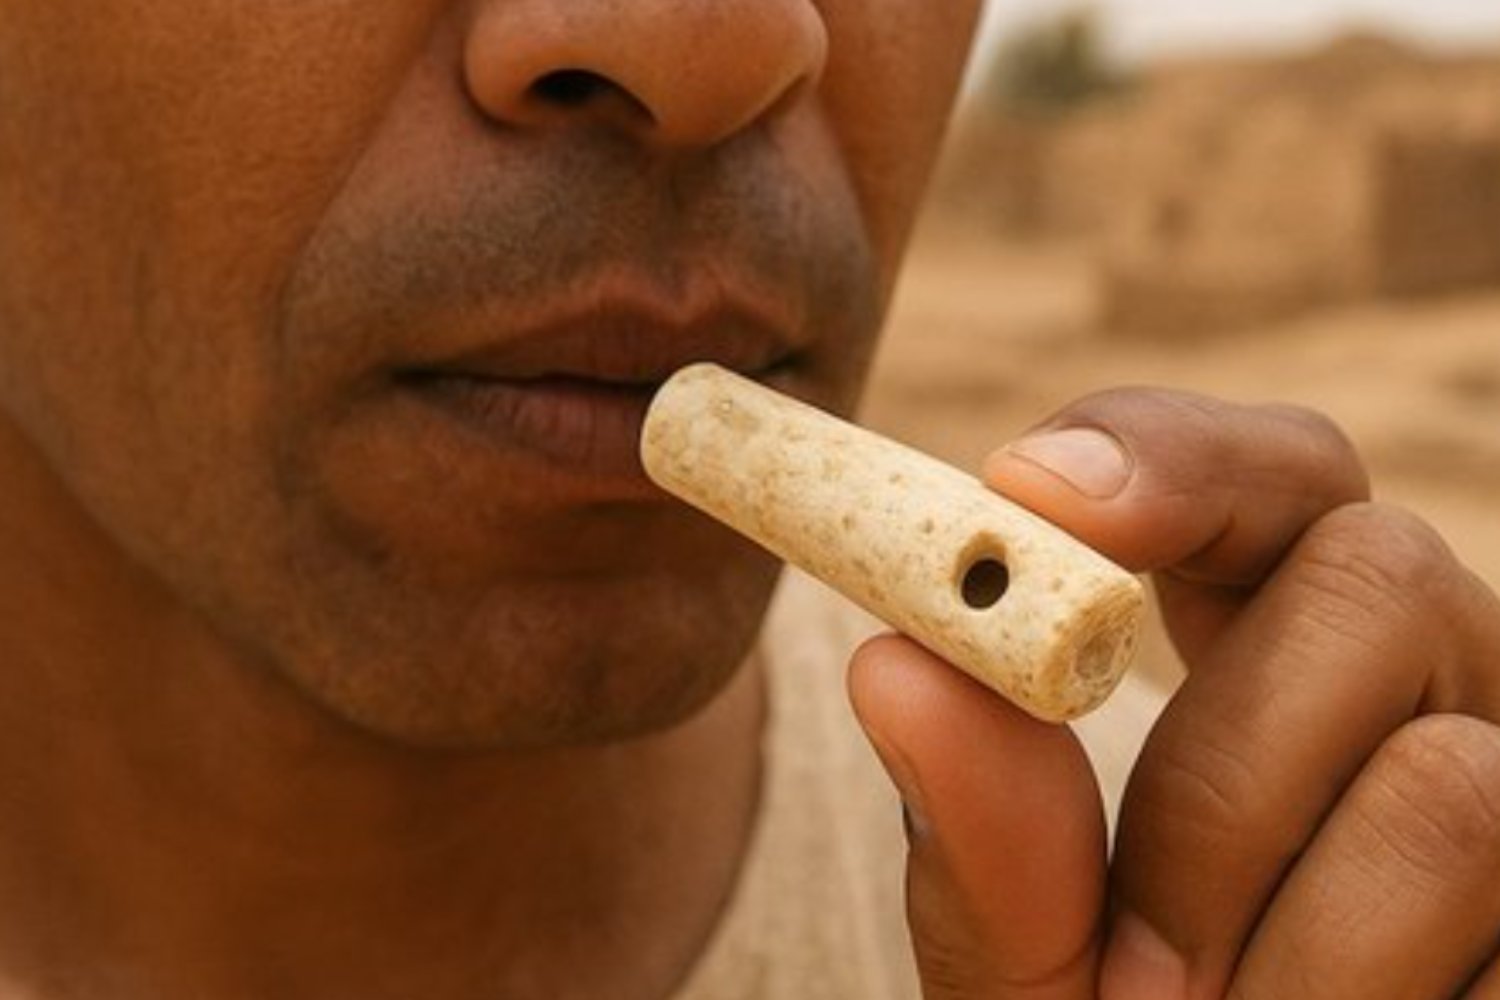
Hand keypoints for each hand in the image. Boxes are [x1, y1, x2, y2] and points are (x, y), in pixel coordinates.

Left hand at [848, 388, 1499, 997]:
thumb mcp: (1027, 964)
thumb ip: (983, 838)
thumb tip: (900, 664)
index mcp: (1288, 655)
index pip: (1268, 475)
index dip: (1168, 452)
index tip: (1026, 488)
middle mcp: (1435, 690)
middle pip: (1376, 575)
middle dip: (1219, 786)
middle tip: (1133, 980)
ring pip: (1451, 782)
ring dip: (1295, 953)